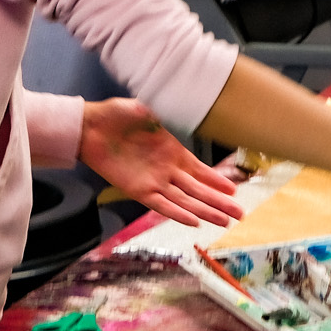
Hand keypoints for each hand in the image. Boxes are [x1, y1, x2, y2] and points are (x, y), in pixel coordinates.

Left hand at [79, 98, 241, 227]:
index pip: (201, 171)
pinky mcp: (138, 190)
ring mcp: (154, 182)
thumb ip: (167, 116)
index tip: (234, 191)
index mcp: (173, 152)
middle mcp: (167, 170)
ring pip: (186, 201)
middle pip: (199, 191)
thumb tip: (187, 109)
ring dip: (206, 211)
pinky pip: (162, 205)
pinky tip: (195, 221)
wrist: (90, 127)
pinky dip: (178, 213)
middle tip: (240, 215)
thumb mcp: (147, 110)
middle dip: (220, 203)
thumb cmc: (117, 116)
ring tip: (225, 222)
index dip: (217, 182)